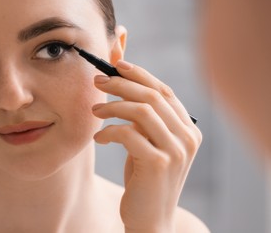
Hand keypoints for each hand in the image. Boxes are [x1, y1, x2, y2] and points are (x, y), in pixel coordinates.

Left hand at [92, 60, 201, 232]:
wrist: (150, 219)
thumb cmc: (145, 178)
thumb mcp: (148, 143)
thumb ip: (144, 118)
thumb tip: (123, 84)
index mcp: (187, 129)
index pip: (164, 91)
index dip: (140, 74)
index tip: (117, 65)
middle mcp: (187, 137)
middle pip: (153, 96)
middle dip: (122, 84)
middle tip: (97, 81)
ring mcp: (176, 150)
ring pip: (142, 110)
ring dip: (113, 105)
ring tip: (94, 111)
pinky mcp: (159, 163)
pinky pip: (128, 134)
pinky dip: (109, 131)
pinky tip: (99, 138)